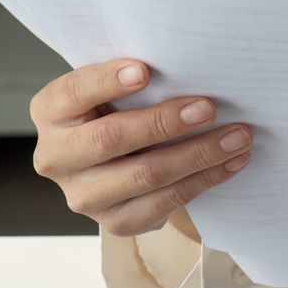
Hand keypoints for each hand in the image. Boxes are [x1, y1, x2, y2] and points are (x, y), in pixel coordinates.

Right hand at [31, 59, 251, 236]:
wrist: (119, 165)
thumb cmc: (120, 112)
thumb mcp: (112, 90)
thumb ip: (132, 80)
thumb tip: (187, 65)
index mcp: (50, 112)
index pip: (74, 92)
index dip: (107, 82)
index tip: (145, 70)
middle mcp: (56, 157)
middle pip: (111, 139)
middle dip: (165, 122)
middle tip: (209, 108)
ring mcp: (83, 196)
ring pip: (145, 176)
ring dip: (198, 155)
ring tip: (237, 137)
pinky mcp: (115, 223)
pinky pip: (165, 202)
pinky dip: (205, 180)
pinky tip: (232, 162)